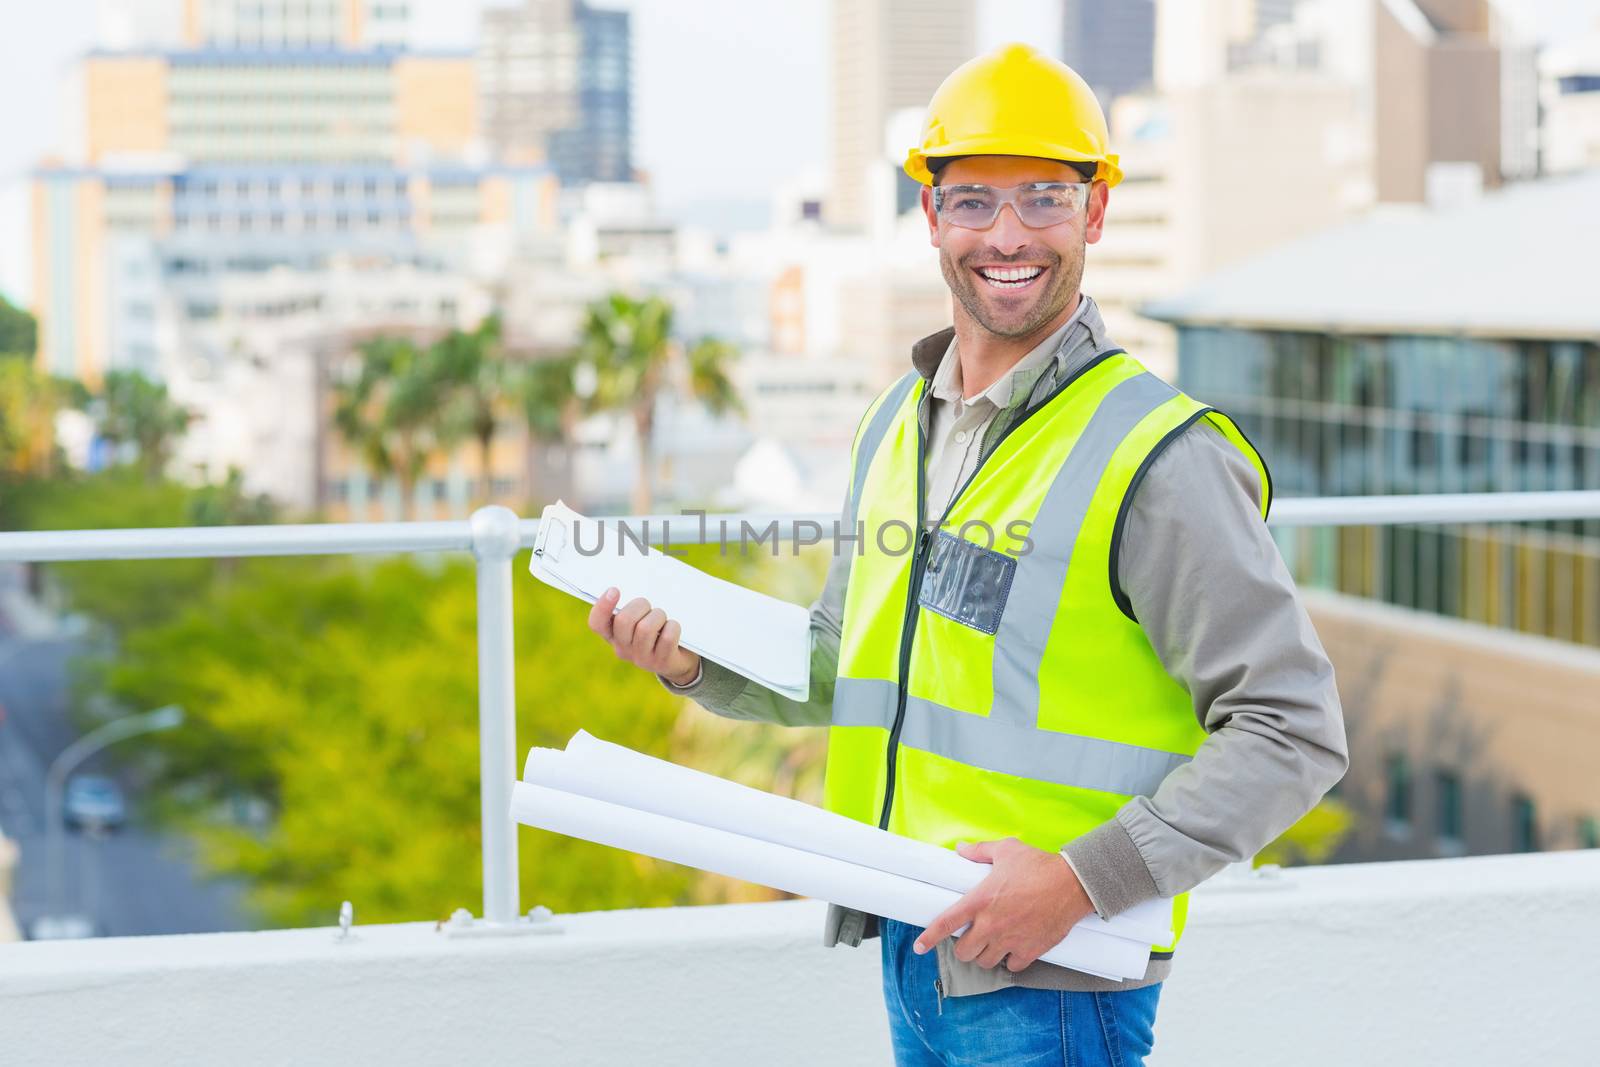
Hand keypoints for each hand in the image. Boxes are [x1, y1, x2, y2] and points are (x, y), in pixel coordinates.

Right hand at [587, 586, 701, 684]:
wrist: (679, 657)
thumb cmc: (656, 629)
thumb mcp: (641, 618)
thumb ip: (633, 606)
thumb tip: (635, 582)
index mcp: (612, 635)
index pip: (597, 623)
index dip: (602, 606)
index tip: (615, 590)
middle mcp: (623, 649)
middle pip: (624, 620)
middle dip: (640, 605)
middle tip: (649, 606)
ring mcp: (642, 658)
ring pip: (646, 628)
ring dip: (658, 616)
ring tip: (662, 619)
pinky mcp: (662, 662)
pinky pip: (667, 637)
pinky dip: (673, 627)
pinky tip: (673, 628)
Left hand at [913, 837, 1094, 971]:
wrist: (1073, 884)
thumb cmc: (1038, 865)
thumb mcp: (1006, 850)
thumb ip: (979, 851)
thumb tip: (960, 849)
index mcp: (980, 900)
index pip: (946, 923)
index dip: (929, 937)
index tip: (919, 946)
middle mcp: (992, 924)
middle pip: (963, 952)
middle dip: (963, 947)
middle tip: (971, 938)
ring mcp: (1010, 939)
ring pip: (985, 962)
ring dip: (985, 955)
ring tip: (992, 943)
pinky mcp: (1030, 950)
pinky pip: (1011, 966)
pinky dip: (1010, 960)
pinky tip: (1013, 949)